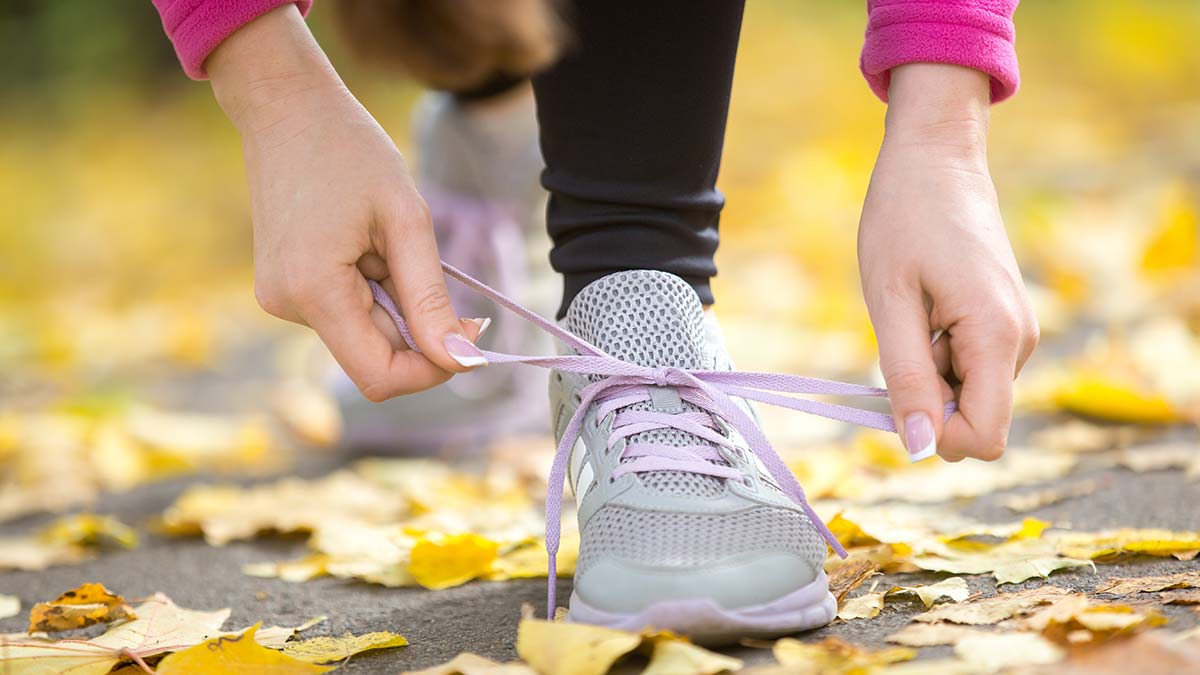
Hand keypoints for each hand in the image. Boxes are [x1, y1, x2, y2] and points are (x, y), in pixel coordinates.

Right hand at [207, 6, 485, 401]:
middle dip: (418, 328)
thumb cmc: (351, 152)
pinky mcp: (284, 286)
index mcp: (315, 292)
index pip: (379, 377)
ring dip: (395, 303)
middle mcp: (288, 306)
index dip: (432, 370)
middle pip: (374, 356)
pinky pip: (344, 311)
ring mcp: (280, 298)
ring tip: (387, 242)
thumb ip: (431, 300)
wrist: (286, 107)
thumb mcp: (406, 222)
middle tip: (440, 272)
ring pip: (362, 334)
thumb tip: (463, 361)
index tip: (470, 338)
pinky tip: (368, 244)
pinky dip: (372, 291)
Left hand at [858, 64, 1038, 461]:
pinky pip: (969, 365)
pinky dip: (938, 353)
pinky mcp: (1003, 320)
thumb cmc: (904, 219)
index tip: (896, 396)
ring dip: (929, 372)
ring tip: (911, 312)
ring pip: (968, 392)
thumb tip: (919, 447)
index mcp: (996, 337)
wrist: (935, 158)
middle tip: (899, 339)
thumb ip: (906, 377)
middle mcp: (1019, 340)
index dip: (938, 436)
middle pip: (975, 417)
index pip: (984, 436)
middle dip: (928, 399)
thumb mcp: (891, 302)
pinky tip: (923, 307)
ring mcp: (1015, 330)